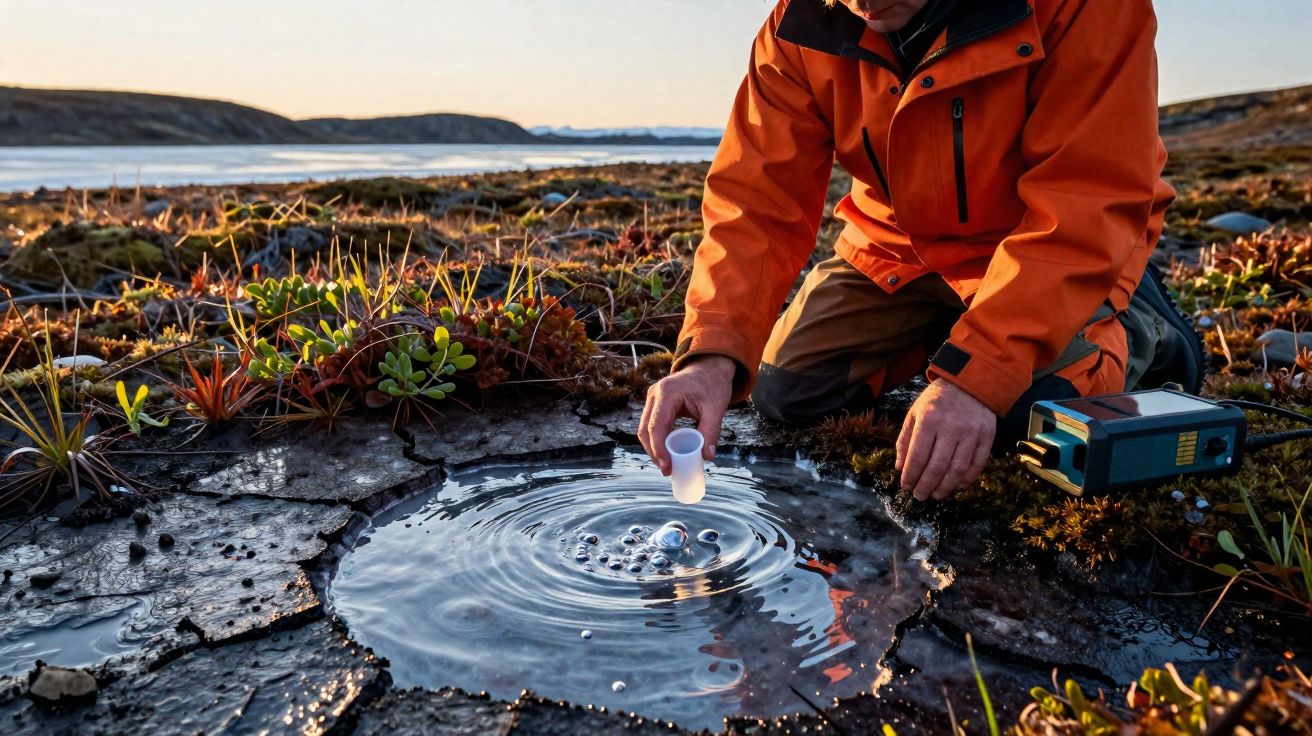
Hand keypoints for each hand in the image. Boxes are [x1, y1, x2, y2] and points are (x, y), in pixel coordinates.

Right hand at [639, 356, 734, 475]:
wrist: (710, 367)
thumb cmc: (713, 383)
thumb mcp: (716, 407)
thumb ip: (711, 431)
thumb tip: (707, 456)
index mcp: (668, 392)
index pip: (656, 425)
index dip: (658, 449)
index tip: (667, 466)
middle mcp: (655, 394)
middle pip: (645, 429)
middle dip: (654, 452)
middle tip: (668, 470)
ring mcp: (653, 398)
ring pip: (645, 429)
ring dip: (653, 448)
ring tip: (668, 465)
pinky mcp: (656, 404)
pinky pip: (651, 425)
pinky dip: (657, 440)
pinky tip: (667, 453)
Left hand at [895, 380, 994, 500]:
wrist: (970, 382)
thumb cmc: (937, 400)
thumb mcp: (915, 413)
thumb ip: (905, 440)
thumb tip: (901, 468)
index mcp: (929, 419)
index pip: (917, 456)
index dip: (910, 476)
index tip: (906, 486)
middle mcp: (951, 427)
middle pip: (937, 467)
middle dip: (926, 486)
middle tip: (919, 496)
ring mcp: (971, 432)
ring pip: (957, 470)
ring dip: (945, 487)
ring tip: (936, 495)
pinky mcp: (987, 436)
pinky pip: (978, 464)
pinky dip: (967, 479)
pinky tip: (956, 486)